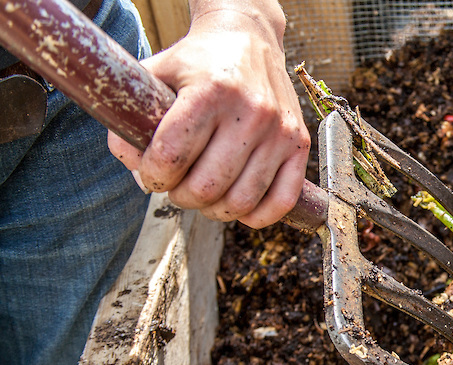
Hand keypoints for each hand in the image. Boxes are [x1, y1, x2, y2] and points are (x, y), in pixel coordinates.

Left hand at [108, 0, 308, 227]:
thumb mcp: (155, 76)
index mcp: (210, 90)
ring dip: (214, 210)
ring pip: (241, 201)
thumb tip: (137, 173)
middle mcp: (251, 111)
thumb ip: (133, 123)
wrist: (249, 39)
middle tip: (176, 187)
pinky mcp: (299, 144)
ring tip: (204, 196)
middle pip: (206, 187)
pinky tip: (238, 206)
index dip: (153, 176)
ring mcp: (279, 130)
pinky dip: (256, 216)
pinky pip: (281, 201)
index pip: (171, 157)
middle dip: (181, 196)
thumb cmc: (197, 63)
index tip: (152, 173)